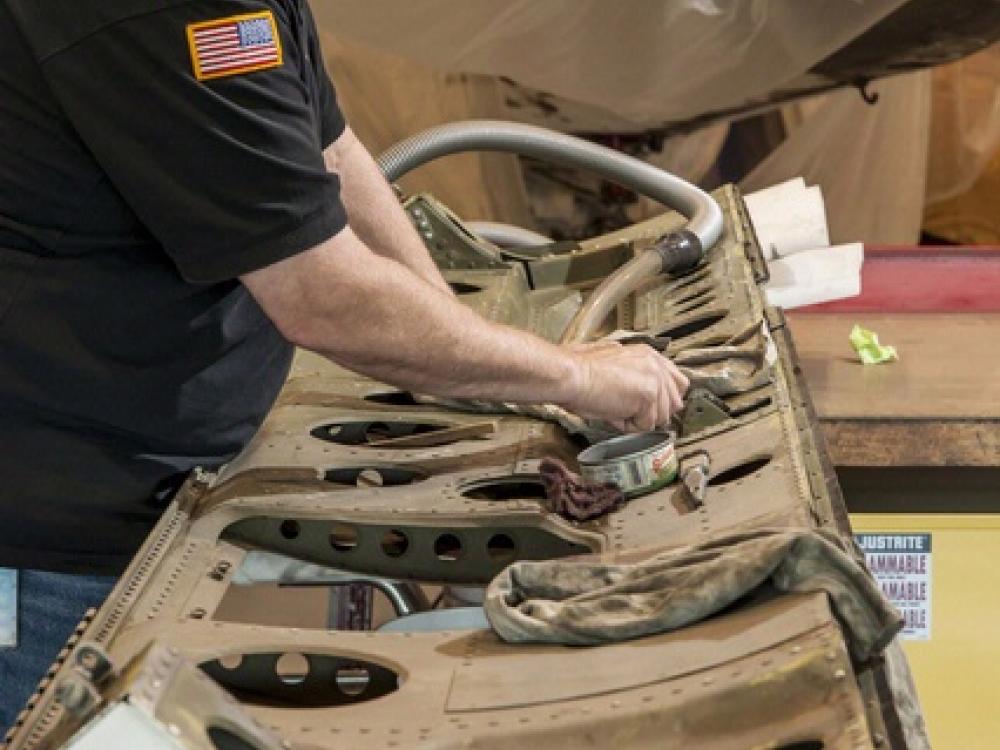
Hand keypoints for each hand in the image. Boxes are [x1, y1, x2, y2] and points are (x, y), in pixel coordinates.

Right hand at [561, 341, 688, 431]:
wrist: (572, 376)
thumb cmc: (580, 372)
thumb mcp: (613, 366)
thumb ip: (634, 375)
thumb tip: (639, 394)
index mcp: (649, 355)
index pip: (677, 382)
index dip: (663, 400)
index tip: (648, 406)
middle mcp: (656, 365)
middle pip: (675, 403)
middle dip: (653, 413)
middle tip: (629, 410)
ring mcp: (655, 380)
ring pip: (661, 418)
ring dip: (639, 420)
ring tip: (616, 408)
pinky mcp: (649, 396)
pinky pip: (646, 426)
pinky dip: (628, 426)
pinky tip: (613, 413)